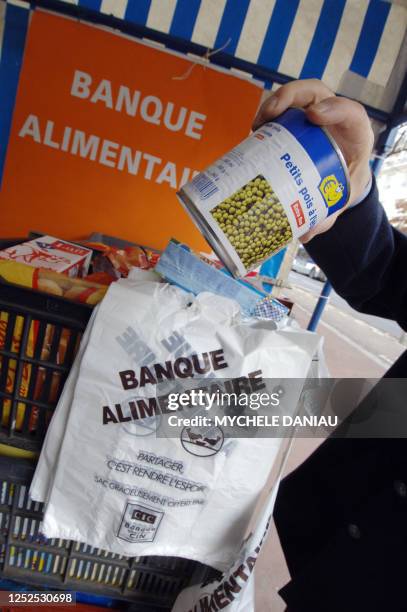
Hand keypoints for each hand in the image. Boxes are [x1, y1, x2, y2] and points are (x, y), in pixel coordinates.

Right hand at [253, 79, 373, 241]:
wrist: (341, 178)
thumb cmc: (342, 185)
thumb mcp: (339, 200)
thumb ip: (326, 216)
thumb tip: (305, 232)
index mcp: (354, 135)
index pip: (350, 113)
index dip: (335, 109)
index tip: (314, 116)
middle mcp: (331, 117)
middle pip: (314, 92)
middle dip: (291, 97)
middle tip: (271, 114)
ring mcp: (310, 116)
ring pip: (293, 97)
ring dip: (272, 105)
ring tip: (256, 125)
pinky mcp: (293, 121)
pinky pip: (280, 111)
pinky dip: (265, 117)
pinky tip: (252, 132)